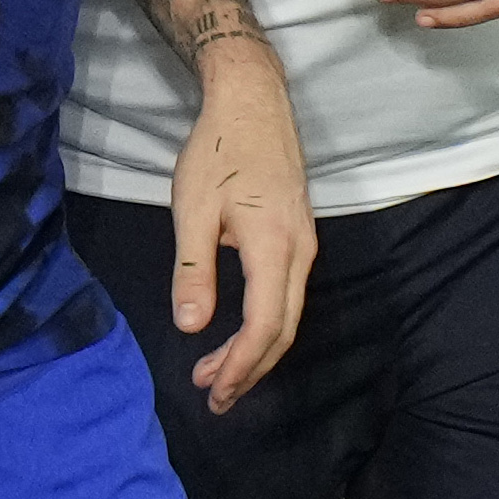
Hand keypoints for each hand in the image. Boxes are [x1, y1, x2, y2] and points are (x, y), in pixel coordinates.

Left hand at [170, 43, 313, 412]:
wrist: (253, 101)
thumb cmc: (219, 151)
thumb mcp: (192, 209)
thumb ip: (194, 270)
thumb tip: (193, 327)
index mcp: (274, 247)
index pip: (265, 325)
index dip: (240, 365)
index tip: (212, 390)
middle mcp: (300, 252)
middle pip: (283, 330)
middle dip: (249, 370)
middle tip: (213, 396)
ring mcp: (305, 245)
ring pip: (288, 315)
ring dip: (256, 350)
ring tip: (218, 372)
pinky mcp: (300, 236)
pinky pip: (288, 295)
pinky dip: (265, 324)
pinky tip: (239, 330)